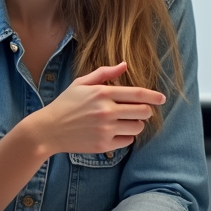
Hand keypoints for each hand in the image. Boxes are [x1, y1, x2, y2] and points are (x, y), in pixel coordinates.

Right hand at [23, 62, 165, 154]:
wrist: (48, 130)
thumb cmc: (66, 104)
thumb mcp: (82, 83)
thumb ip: (105, 73)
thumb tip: (124, 65)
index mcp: (103, 93)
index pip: (138, 94)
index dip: (154, 96)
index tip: (162, 98)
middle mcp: (106, 111)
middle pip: (143, 112)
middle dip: (146, 111)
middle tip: (140, 111)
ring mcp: (105, 129)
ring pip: (137, 127)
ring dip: (136, 124)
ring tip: (126, 122)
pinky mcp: (103, 145)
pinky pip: (128, 141)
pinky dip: (126, 137)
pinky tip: (116, 132)